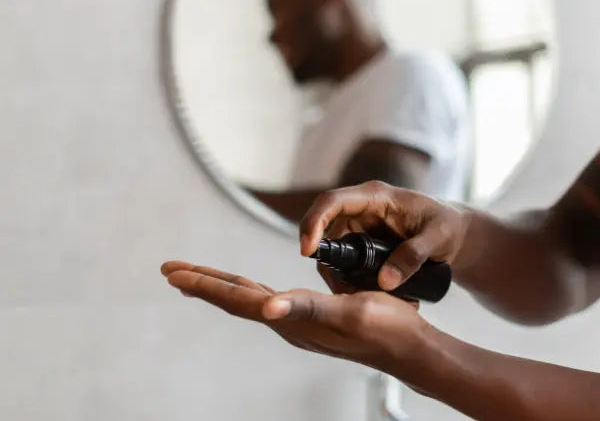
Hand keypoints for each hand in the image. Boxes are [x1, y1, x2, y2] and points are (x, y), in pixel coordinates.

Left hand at [161, 261, 430, 374]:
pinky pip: (271, 301)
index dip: (204, 284)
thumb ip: (306, 308)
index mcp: (291, 319)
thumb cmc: (383, 329)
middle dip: (202, 284)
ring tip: (200, 279)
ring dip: (222, 287)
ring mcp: (300, 323)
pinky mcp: (314, 319)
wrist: (408, 349)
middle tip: (171, 271)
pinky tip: (255, 291)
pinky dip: (251, 291)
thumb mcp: (347, 313)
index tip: (173, 272)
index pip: (237, 298)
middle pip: (236, 299)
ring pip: (250, 300)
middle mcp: (289, 322)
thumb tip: (266, 307)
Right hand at [300, 181, 469, 293]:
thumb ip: (413, 256)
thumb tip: (383, 281)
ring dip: (339, 276)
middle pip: (325, 231)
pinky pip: (345, 263)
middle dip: (326, 263)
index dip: (314, 222)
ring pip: (333, 252)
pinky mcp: (362, 245)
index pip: (332, 201)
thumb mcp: (438, 238)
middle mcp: (361, 209)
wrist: (455, 234)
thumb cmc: (448, 226)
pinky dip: (349, 280)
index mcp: (376, 196)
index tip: (307, 250)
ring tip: (362, 299)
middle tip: (341, 293)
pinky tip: (365, 297)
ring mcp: (359, 227)